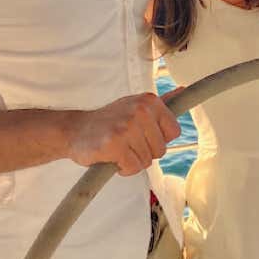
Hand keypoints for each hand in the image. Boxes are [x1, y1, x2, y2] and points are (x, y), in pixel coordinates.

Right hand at [66, 93, 180, 175]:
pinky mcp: (114, 144)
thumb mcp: (135, 105)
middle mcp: (140, 110)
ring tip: (118, 149)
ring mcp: (127, 127)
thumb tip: (183, 90)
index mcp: (149, 101)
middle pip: (160, 150)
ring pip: (147, 161)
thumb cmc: (110, 121)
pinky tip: (112, 157)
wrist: (75, 130)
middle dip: (144, 152)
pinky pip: (132, 168)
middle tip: (125, 142)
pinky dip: (123, 168)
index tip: (142, 135)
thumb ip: (161, 102)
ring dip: (132, 161)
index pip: (174, 132)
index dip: (158, 139)